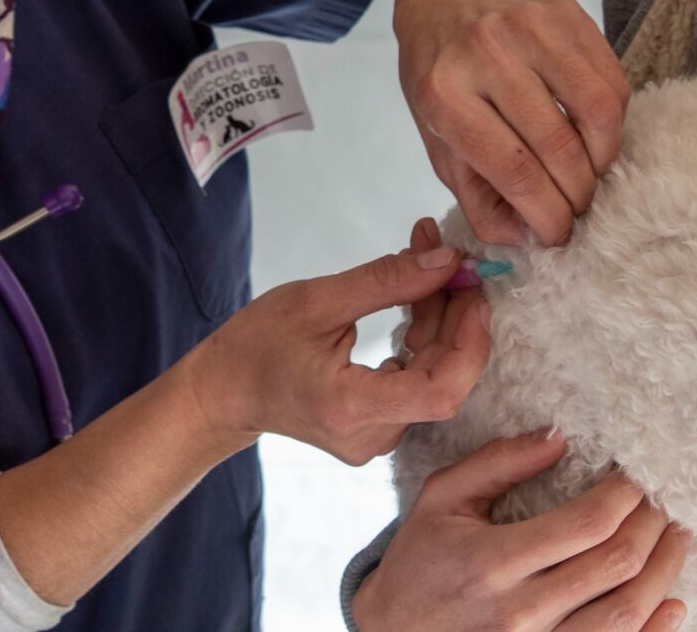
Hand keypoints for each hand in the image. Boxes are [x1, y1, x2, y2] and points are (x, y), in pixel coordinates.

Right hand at [180, 229, 488, 464]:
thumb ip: (386, 282)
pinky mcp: (377, 428)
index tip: (472, 290)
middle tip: (449, 257)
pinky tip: (416, 297)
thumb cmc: (257, 345)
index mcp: (351, 408)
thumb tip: (447, 262)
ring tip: (429, 262)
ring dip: (440, 320)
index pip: (440, 392)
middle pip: (442, 377)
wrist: (224, 391)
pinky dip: (423, 337)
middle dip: (454, 314)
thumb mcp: (316, 301)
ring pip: (433, 376)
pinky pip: (417, 380)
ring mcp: (376, 438)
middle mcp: (370, 436)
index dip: (469, 342)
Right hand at [355, 433, 689, 631]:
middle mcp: (521, 610)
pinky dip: (655, 629)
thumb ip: (498, 463)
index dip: (625, 495)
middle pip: (616, 564)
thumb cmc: (420, 561)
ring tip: (676, 537)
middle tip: (664, 498)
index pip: (586, 524)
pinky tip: (672, 601)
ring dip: (665, 571)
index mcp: (492, 561)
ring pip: (628, 612)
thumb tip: (559, 436)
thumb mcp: (442, 499)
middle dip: (652, 524)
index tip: (636, 473)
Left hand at [394, 0, 629, 245]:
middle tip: (578, 210)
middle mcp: (485, 53)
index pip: (513, 169)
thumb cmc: (441, 73)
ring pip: (597, 111)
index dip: (546, 214)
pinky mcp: (567, 11)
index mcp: (444, 93)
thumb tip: (521, 238)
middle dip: (577, 194)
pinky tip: (594, 135)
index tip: (558, 235)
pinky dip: (613, 121)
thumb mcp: (436, 136)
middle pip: (558, 145)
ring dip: (602, 159)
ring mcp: (529, 26)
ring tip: (589, 175)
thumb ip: (473, 192)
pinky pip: (612, 80)